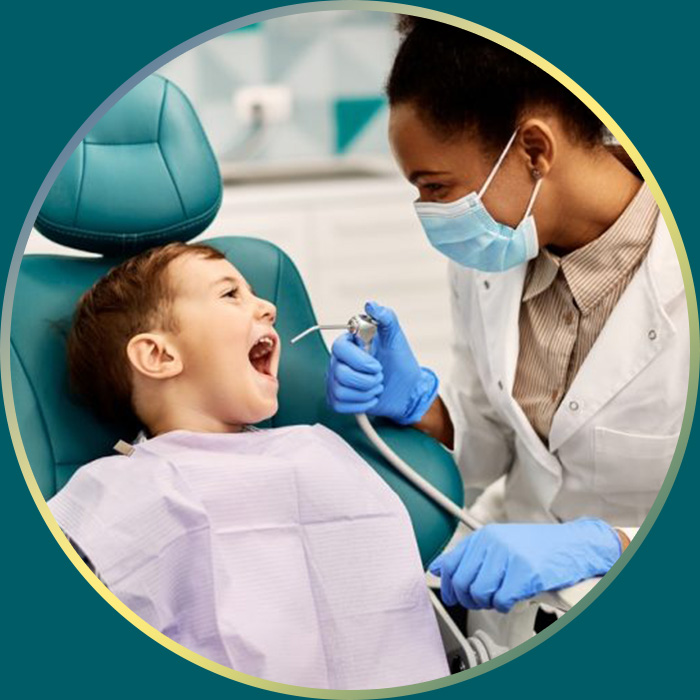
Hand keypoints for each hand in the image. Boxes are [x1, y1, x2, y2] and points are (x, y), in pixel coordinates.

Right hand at [326, 301, 438, 423]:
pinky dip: (361, 404)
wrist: (407, 390)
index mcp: (349, 344)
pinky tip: (369, 397)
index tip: (377, 364)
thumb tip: (372, 305)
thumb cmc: (400, 363)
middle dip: (368, 379)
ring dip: (367, 392)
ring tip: (376, 386)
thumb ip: (386, 318)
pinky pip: (340, 404)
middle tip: (379, 376)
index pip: (339, 348)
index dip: (360, 360)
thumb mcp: (396, 338)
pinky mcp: (337, 399)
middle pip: (340, 373)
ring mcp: (335, 381)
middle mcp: (338, 361)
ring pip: (341, 391)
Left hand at [429, 519, 620, 612]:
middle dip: (468, 598)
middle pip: (463, 582)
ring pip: (480, 593)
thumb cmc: (539, 547)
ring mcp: (509, 558)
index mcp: (485, 536)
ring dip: (488, 602)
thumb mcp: (501, 542)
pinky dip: (506, 605)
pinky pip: (501, 600)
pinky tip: (514, 598)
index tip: (450, 595)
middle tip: (479, 601)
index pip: (451, 563)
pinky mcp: (524, 574)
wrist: (574, 546)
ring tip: (500, 597)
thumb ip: (471, 555)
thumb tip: (439, 568)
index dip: (448, 585)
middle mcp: (493, 544)